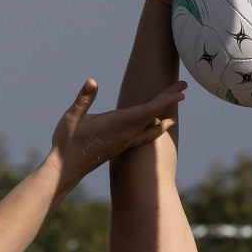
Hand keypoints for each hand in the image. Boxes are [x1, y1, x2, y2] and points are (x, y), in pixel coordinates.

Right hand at [48, 79, 185, 193]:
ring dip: (165, 110)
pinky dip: (159, 127)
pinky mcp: (123, 146)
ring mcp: (126, 141)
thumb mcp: (72, 117)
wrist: (66, 169)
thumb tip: (92, 82)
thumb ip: (84, 99)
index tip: (180, 90)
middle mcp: (126, 134)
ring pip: (152, 124)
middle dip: (169, 99)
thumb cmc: (67, 142)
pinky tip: (166, 123)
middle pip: (154, 114)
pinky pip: (147, 135)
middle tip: (184, 86)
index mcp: (117, 123)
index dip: (164, 99)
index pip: (147, 110)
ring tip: (178, 97)